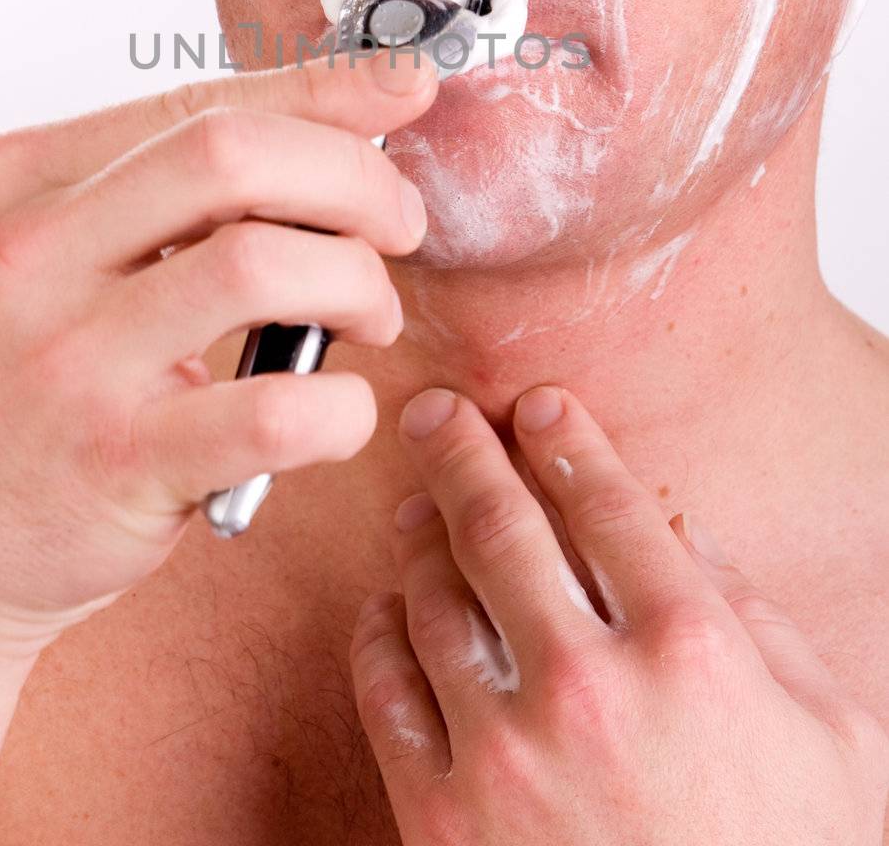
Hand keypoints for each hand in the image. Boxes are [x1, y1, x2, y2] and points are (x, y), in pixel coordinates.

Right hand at [0, 47, 436, 667]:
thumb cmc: (3, 393)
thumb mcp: (39, 261)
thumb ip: (150, 198)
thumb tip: (317, 133)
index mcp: (20, 181)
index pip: (199, 101)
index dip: (324, 89)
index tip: (403, 88)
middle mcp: (31, 255)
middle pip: (235, 155)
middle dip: (355, 177)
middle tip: (399, 224)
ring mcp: (66, 360)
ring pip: (263, 265)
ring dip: (358, 284)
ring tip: (370, 317)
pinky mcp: (111, 465)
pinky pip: (271, 412)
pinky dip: (342, 407)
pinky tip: (338, 413)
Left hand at [350, 384, 888, 843]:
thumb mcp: (833, 738)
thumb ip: (759, 622)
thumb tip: (684, 539)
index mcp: (691, 652)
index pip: (605, 502)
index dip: (565, 437)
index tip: (538, 406)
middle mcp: (590, 688)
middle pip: (499, 525)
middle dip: (460, 452)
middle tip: (435, 414)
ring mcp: (508, 756)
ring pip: (434, 600)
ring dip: (418, 537)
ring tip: (413, 507)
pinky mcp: (444, 821)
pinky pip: (387, 696)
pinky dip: (377, 636)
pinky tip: (385, 609)